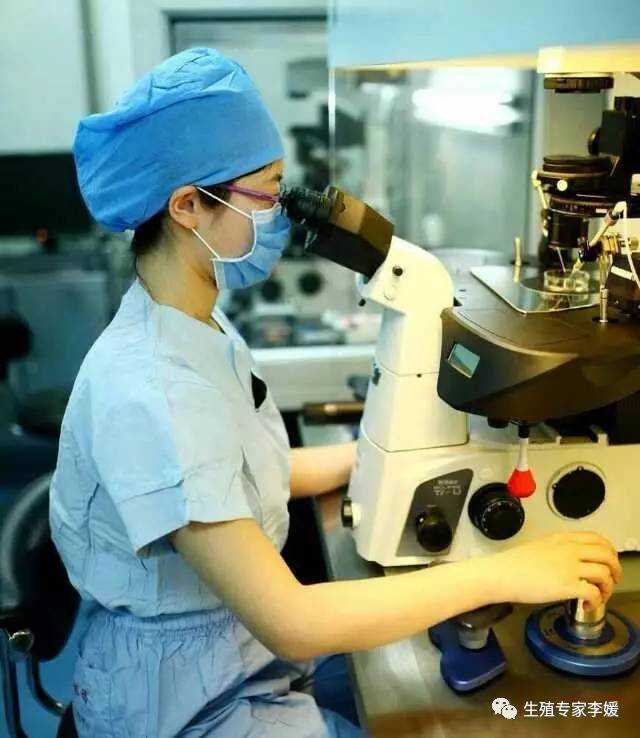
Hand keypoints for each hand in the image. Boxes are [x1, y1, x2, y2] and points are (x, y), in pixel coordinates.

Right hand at [486, 531, 621, 609]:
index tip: (608, 562)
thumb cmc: (513, 563)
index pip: (598, 539)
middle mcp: (569, 550)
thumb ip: (559, 548)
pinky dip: (595, 601)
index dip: (609, 552)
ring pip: (605, 574)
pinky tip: (585, 605)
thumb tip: (572, 559)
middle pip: (608, 555)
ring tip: (599, 596)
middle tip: (611, 581)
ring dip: (607, 588)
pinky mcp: (567, 586)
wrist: (501, 574)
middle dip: (615, 570)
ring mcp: (569, 567)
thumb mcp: (540, 545)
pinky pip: (594, 593)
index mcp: (563, 539)